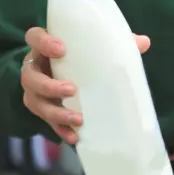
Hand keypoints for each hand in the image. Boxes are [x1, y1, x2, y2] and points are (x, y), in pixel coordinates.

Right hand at [21, 27, 150, 143]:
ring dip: (55, 112)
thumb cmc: (79, 56)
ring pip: (34, 101)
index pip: (34, 37)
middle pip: (29, 77)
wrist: (67, 74)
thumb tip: (144, 42)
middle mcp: (35, 68)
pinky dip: (59, 129)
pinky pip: (44, 121)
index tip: (62, 49)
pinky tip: (74, 137)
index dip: (43, 42)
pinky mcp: (41, 108)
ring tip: (77, 119)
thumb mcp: (93, 47)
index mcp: (44, 47)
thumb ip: (114, 43)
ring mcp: (35, 90)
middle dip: (48, 86)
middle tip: (72, 90)